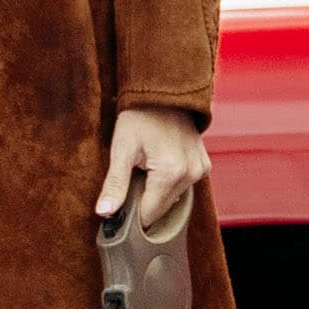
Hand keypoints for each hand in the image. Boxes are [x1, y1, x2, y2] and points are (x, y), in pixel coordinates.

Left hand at [96, 106, 208, 224]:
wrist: (164, 93)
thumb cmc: (139, 117)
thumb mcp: (122, 149)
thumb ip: (115, 184)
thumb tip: (104, 212)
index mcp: (171, 172)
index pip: (149, 214)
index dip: (130, 215)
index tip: (116, 210)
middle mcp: (191, 174)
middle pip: (162, 208)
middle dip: (143, 202)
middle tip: (129, 179)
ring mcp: (200, 170)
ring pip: (173, 198)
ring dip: (156, 192)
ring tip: (143, 169)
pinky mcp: (203, 166)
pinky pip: (183, 186)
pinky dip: (168, 183)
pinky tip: (157, 166)